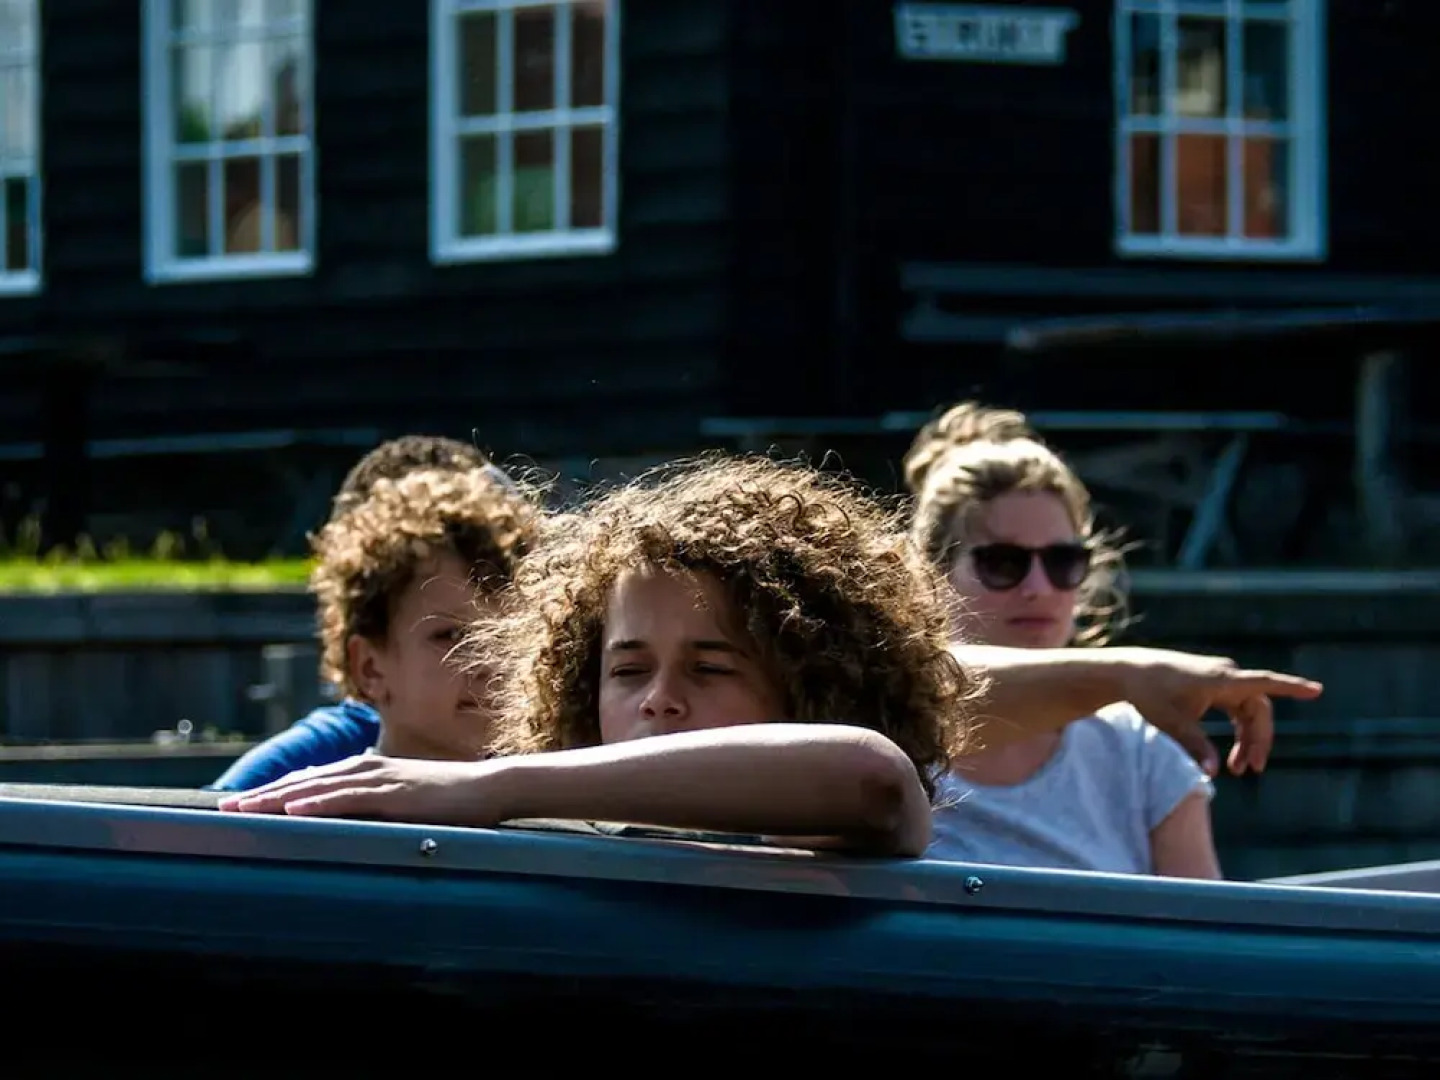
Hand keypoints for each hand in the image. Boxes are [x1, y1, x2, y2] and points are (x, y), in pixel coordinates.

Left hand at [216, 754, 509, 824]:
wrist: (490, 787)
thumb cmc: (451, 800)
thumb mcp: (405, 802)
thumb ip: (376, 808)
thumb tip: (349, 825)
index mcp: (368, 771)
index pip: (310, 780)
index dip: (274, 791)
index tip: (241, 804)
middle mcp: (368, 769)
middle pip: (304, 780)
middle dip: (263, 794)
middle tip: (223, 807)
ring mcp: (381, 779)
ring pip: (318, 787)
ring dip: (278, 797)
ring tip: (244, 808)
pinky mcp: (395, 794)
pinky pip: (349, 798)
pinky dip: (318, 801)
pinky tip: (293, 808)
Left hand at [1113, 648, 1322, 777]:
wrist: (1126, 674)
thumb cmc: (1148, 695)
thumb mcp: (1172, 724)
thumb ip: (1195, 747)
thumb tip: (1214, 774)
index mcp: (1221, 680)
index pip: (1265, 683)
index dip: (1292, 688)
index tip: (1318, 690)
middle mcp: (1225, 676)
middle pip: (1258, 710)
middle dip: (1258, 740)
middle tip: (1250, 770)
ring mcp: (1219, 681)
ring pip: (1248, 713)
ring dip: (1247, 740)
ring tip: (1238, 770)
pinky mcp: (1211, 688)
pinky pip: (1237, 711)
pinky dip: (1237, 732)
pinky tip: (1232, 755)